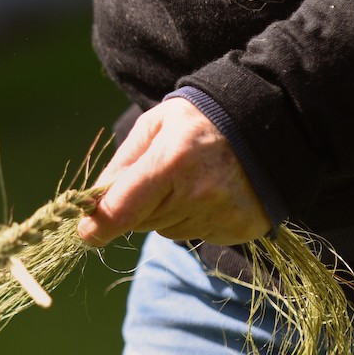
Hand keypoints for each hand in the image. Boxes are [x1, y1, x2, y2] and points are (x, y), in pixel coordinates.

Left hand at [77, 96, 272, 246]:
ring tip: (192, 180)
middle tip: (160, 178)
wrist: (267, 124)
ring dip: (169, 213)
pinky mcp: (239, 229)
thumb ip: (122, 162)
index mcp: (171, 161)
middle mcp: (197, 193)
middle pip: (142, 222)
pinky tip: (212, 192)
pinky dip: (197, 219)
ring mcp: (221, 214)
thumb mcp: (156, 125)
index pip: (122, 210)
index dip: (98, 226)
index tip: (87, 232)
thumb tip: (94, 200)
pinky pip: (198, 235)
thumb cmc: (201, 119)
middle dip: (139, 206)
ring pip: (168, 231)